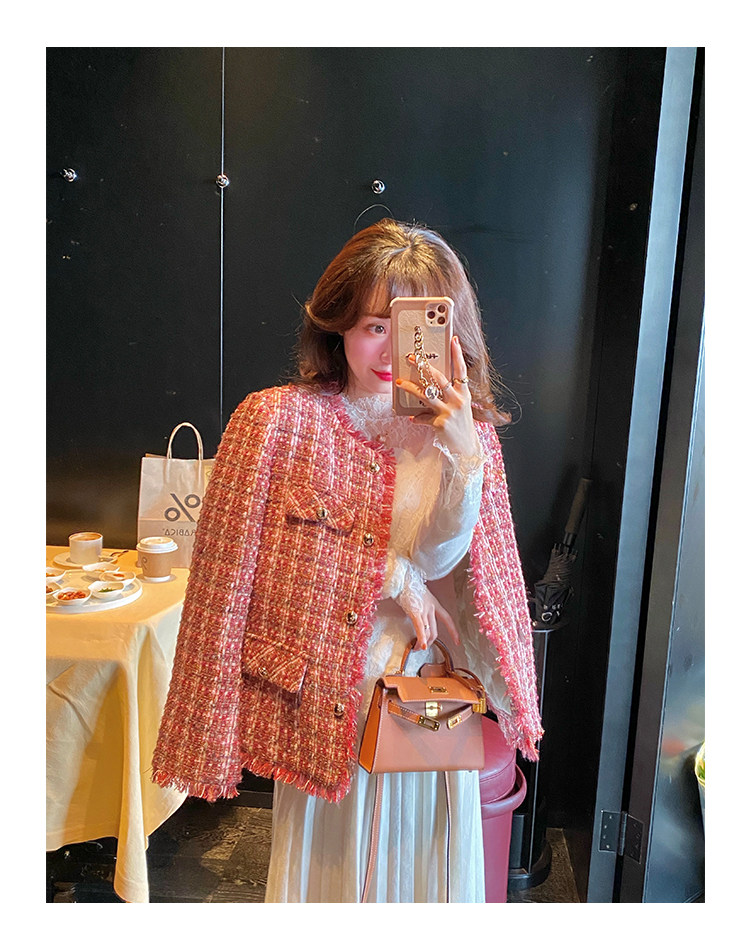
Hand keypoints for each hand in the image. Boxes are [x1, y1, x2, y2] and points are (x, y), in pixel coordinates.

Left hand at [396, 336, 480, 457]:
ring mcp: (449, 411)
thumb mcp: (460, 407)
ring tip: (399, 382)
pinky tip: (413, 419)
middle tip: (411, 357)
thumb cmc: (461, 425)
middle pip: (438, 378)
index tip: (454, 340)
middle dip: (423, 366)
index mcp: (464, 393)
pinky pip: (422, 418)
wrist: (466, 447)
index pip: (461, 370)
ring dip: (410, 388)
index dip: (458, 354)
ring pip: (425, 395)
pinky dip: (417, 418)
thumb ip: (449, 395)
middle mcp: (457, 400)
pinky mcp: (440, 423)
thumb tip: (430, 386)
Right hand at [401, 583, 460, 649]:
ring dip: (423, 643)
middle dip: (431, 642)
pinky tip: (421, 646)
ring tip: (417, 648)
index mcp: (433, 602)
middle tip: (424, 647)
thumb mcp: (419, 596)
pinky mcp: (416, 612)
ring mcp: (424, 610)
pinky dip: (421, 639)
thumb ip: (421, 605)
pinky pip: (420, 628)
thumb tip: (417, 615)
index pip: (447, 619)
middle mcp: (431, 607)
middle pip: (435, 630)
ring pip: (428, 632)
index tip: (457, 641)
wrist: (401, 578)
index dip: (453, 631)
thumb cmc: (407, 585)